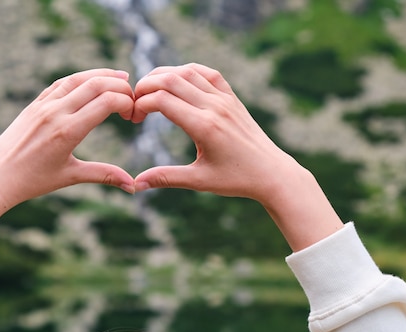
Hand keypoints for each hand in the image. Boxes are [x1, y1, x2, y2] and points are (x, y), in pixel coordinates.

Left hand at [0, 69, 135, 219]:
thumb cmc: (32, 181)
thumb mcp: (71, 177)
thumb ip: (104, 175)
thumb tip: (133, 185)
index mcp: (68, 131)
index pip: (106, 102)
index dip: (126, 102)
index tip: (133, 114)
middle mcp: (56, 113)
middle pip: (96, 84)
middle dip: (120, 85)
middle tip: (133, 95)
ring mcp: (43, 105)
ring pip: (78, 78)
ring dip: (102, 74)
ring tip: (121, 76)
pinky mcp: (34, 104)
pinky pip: (60, 84)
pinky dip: (80, 78)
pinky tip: (91, 81)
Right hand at [132, 63, 342, 250]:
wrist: (272, 173)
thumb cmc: (236, 179)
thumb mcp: (198, 181)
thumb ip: (165, 178)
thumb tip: (135, 185)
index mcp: (204, 127)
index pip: (162, 100)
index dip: (140, 104)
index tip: (133, 118)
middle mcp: (214, 107)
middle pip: (170, 79)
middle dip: (145, 87)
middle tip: (135, 104)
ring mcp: (225, 99)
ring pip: (187, 72)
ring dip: (163, 76)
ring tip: (149, 92)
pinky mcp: (232, 98)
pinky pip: (207, 73)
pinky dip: (187, 71)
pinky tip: (176, 81)